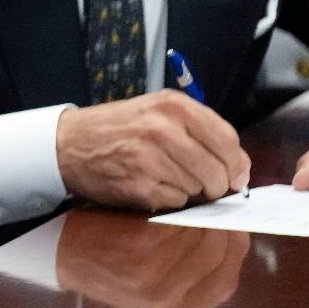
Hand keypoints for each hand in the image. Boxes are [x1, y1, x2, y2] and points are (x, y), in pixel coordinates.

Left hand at [55, 211, 250, 307]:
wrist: (60, 253)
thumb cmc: (110, 262)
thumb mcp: (153, 282)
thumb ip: (191, 271)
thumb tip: (231, 235)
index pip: (227, 281)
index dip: (233, 249)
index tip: (232, 225)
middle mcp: (168, 301)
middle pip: (219, 254)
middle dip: (222, 225)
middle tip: (217, 204)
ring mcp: (153, 277)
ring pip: (201, 234)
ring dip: (202, 213)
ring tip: (197, 200)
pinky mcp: (139, 248)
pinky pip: (177, 222)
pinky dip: (178, 207)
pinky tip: (173, 200)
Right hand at [56, 91, 250, 210]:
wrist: (67, 144)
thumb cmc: (117, 129)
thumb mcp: (158, 113)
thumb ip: (200, 132)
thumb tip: (240, 169)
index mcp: (173, 106)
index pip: (228, 140)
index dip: (236, 164)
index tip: (234, 175)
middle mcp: (163, 128)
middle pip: (217, 169)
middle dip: (215, 183)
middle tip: (201, 184)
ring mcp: (150, 157)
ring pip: (198, 188)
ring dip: (189, 190)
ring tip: (165, 177)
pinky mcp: (140, 185)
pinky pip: (176, 202)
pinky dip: (169, 200)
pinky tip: (151, 186)